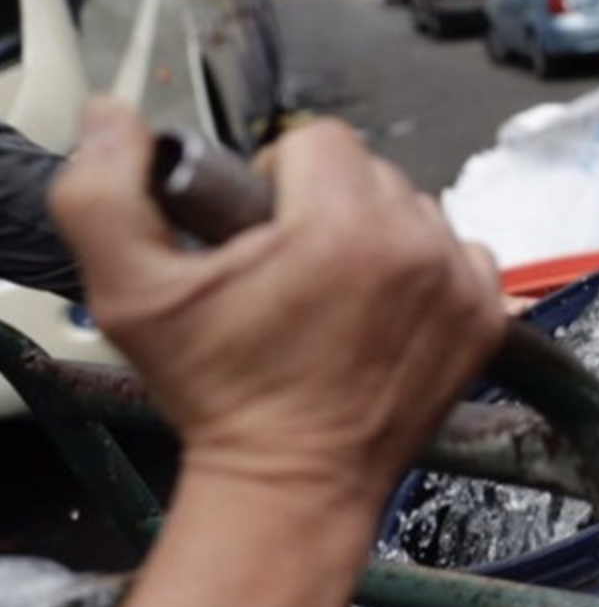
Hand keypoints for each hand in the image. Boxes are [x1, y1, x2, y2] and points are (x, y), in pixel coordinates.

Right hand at [49, 100, 508, 518]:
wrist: (293, 483)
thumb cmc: (222, 396)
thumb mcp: (132, 293)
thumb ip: (106, 193)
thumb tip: (113, 123)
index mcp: (342, 226)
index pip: (321, 139)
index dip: (278, 173)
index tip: (260, 226)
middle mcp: (415, 247)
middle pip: (372, 172)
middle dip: (327, 204)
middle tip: (290, 265)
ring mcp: (459, 285)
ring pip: (417, 211)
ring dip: (379, 236)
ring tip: (336, 290)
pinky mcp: (485, 319)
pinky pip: (463, 257)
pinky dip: (429, 273)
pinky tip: (384, 309)